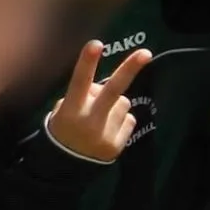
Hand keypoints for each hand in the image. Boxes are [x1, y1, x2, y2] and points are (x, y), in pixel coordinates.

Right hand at [45, 41, 151, 162]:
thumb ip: (83, 96)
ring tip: (101, 119)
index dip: (87, 63)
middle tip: (146, 53)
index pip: (79, 82)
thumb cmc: (65, 129)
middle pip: (113, 90)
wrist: (67, 166)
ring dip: (116, 105)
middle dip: (130, 69)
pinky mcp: (118, 143)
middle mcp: (90, 120)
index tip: (96, 44)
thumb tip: (103, 87)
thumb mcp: (63, 111)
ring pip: (123, 102)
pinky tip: (107, 130)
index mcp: (72, 110)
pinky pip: (129, 119)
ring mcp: (106, 133)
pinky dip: (121, 121)